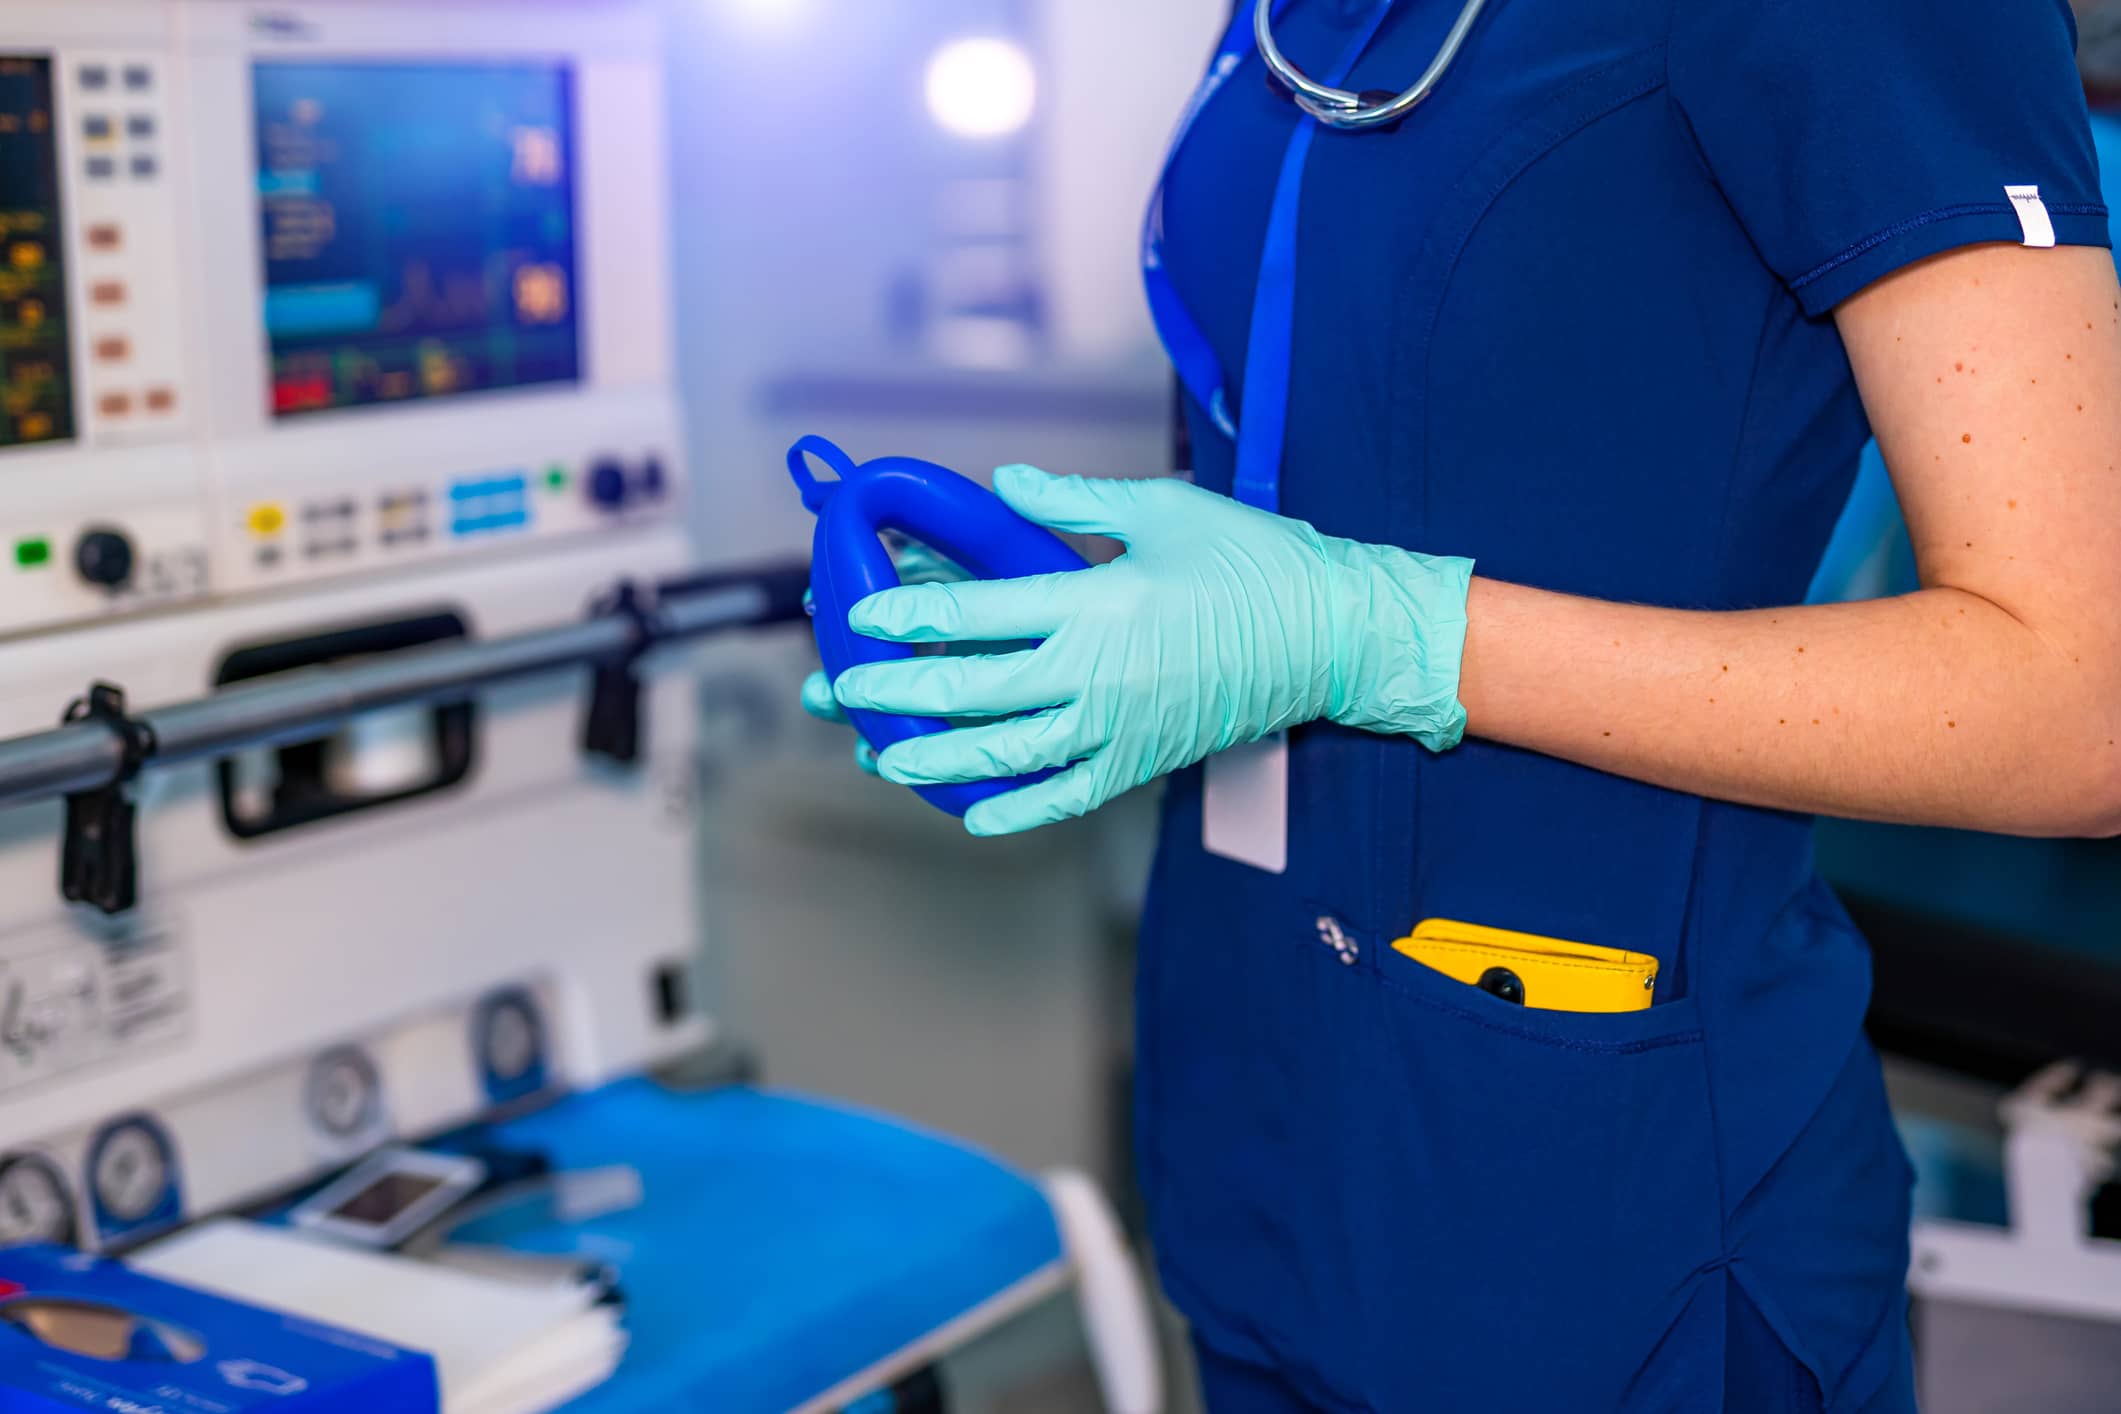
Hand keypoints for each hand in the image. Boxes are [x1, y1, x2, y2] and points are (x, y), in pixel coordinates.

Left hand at [833, 467, 1472, 835]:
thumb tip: (1005, 484)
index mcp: (1094, 601)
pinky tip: (975, 814)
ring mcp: (1118, 726)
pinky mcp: (1142, 761)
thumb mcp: (1164, 508)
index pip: (979, 609)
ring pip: (1008, 753)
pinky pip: (1067, 795)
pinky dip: (1017, 809)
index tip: (865, 614)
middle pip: (975, 689)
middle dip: (901, 693)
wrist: (1332, 635)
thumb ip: (1076, 499)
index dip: (912, 613)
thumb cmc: (1254, 562)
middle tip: (848, 692)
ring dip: (941, 760)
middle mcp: (1095, 672)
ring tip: (888, 758)